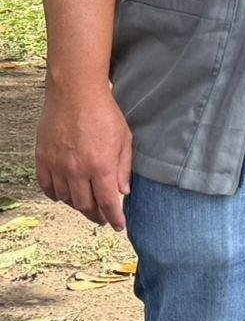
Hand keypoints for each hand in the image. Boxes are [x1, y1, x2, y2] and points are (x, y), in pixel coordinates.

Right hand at [36, 83, 132, 229]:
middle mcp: (77, 170)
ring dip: (77, 205)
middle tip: (103, 219)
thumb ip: (123, 168)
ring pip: (66, 198)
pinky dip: (56, 195)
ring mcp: (57, 165)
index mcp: (101, 166)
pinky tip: (64, 195)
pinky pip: (48, 186)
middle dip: (96, 215)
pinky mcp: (43, 159)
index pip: (108, 202)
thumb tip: (123, 192)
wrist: (75, 93)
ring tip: (86, 206)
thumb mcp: (125, 139)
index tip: (119, 226)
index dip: (114, 217)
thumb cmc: (105, 113)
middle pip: (85, 205)